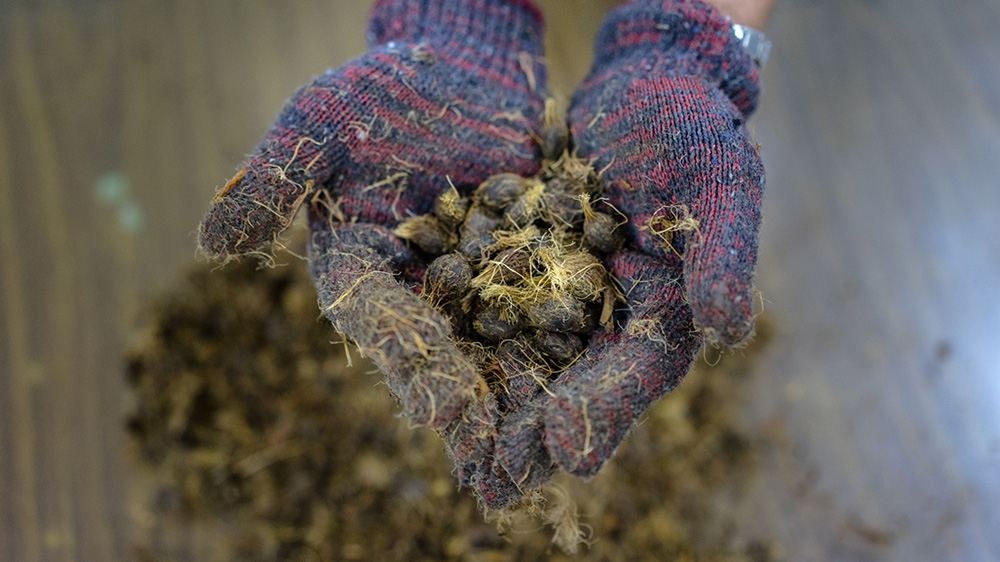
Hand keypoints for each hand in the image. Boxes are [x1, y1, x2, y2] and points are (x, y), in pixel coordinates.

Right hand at [198, 0, 547, 506]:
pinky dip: (560, 352)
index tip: (442, 405)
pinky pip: (541, 316)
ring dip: (515, 401)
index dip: (409, 362)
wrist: (465, 71)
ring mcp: (471, 288)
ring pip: (492, 351)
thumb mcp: (321, 119)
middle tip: (495, 458)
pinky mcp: (521, 273)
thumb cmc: (385, 90)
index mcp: (358, 269)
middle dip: (465, 407)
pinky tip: (588, 391)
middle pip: (437, 356)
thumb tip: (208, 240)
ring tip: (542, 452)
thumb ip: (275, 176)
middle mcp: (413, 292)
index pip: (379, 322)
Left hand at [495, 0, 764, 479]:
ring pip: (526, 354)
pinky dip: (464, 333)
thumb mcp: (718, 181)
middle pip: (574, 381)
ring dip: (491, 401)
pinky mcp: (527, 263)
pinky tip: (427, 363)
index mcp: (668, 309)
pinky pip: (492, 302)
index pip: (638, 371)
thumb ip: (723, 255)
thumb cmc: (693, 128)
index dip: (604, 409)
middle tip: (493, 480)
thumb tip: (729, 329)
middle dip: (534, 431)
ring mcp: (566, 290)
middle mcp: (614, 313)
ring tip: (451, 445)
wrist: (642, 82)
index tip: (567, 449)